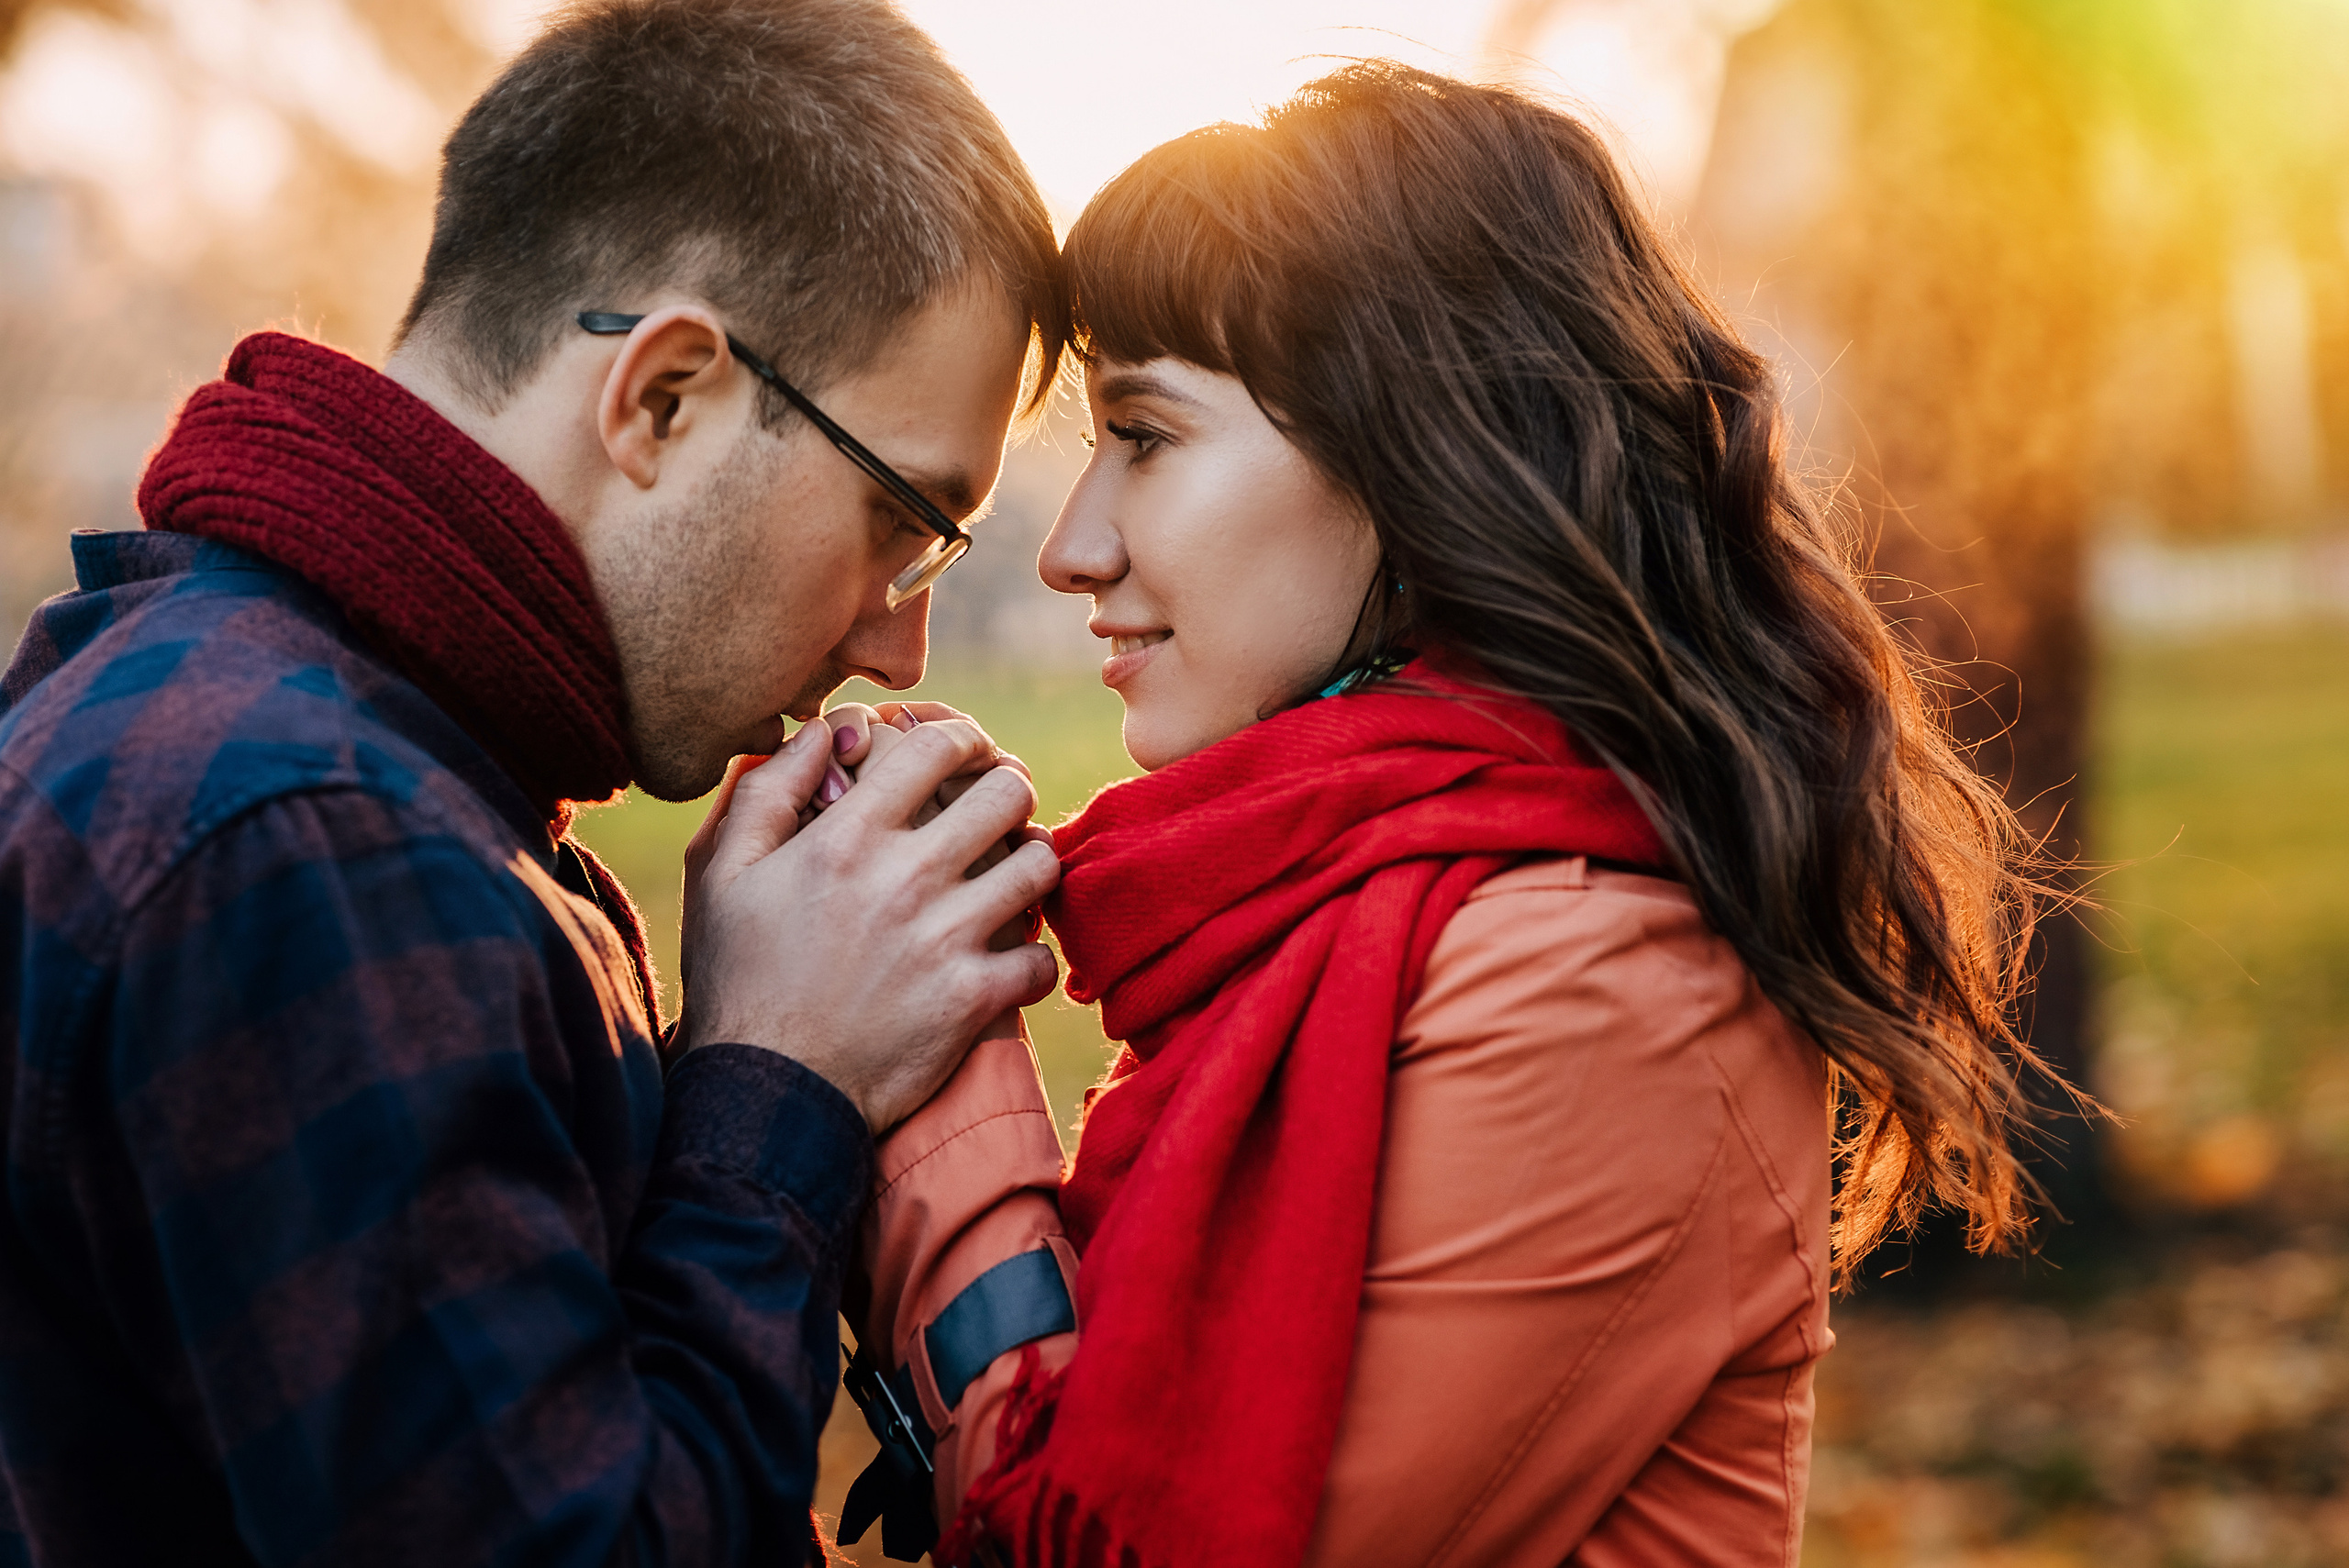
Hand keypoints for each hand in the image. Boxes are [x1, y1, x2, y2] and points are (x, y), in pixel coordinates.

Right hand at [678, 717, 1061, 1132]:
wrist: (764, 1092)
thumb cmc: (738, 978)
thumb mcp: (721, 873)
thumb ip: (767, 789)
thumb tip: (821, 731)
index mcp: (846, 836)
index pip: (937, 747)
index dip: (961, 738)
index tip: (964, 754)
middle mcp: (903, 877)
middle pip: (1008, 792)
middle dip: (1009, 792)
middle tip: (997, 813)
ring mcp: (944, 939)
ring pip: (1039, 866)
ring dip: (1030, 867)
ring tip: (1010, 879)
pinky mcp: (972, 1000)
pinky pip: (1042, 958)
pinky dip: (1032, 959)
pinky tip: (1005, 960)